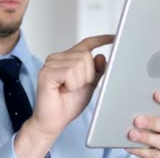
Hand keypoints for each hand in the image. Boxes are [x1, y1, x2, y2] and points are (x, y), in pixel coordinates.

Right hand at [15, 35, 113, 156]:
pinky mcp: (46, 72)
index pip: (86, 44)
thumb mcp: (89, 86)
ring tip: (68, 89)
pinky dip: (71, 85)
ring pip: (79, 64)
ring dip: (79, 82)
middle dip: (88, 75)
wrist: (53, 121)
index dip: (101, 40)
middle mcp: (59, 58)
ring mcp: (51, 63)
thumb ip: (96, 71)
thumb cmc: (68, 104)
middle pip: (86, 55)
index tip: (113, 37)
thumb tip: (101, 56)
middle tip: (76, 87)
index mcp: (69, 59)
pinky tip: (62, 90)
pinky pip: (70, 72)